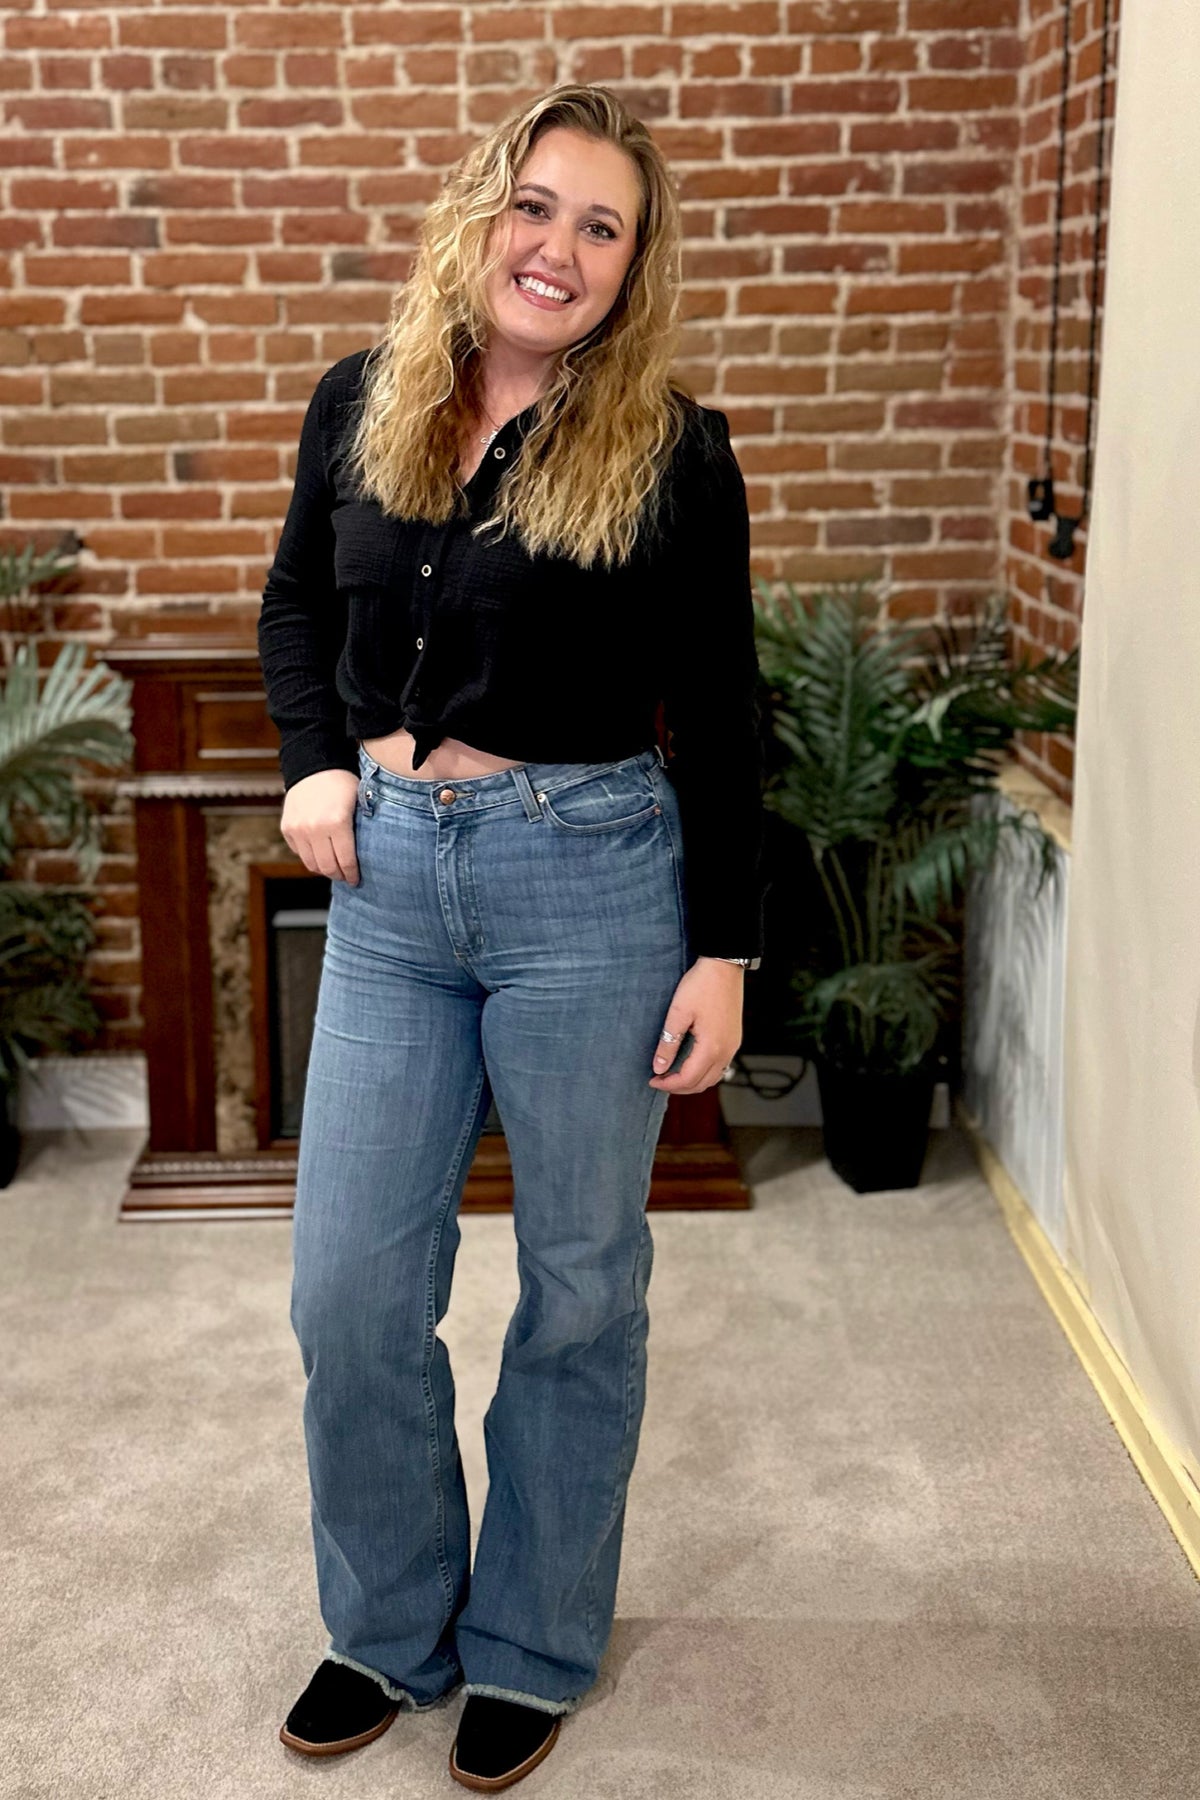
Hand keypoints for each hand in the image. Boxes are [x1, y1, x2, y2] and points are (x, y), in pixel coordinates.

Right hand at [280, 768, 360, 883]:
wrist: (314, 766)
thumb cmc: (342, 784)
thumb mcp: (359, 803)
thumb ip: (359, 830)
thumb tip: (365, 856)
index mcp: (337, 822)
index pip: (346, 861)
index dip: (352, 874)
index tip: (356, 880)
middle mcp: (315, 828)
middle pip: (327, 867)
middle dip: (338, 875)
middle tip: (345, 876)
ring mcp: (298, 829)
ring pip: (311, 863)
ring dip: (323, 869)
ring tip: (333, 867)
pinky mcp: (287, 828)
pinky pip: (299, 852)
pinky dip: (310, 856)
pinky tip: (320, 852)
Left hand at [647, 957, 743, 1094]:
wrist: (725, 966)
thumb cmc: (701, 985)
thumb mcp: (678, 1013)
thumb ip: (668, 1043)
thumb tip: (658, 1067)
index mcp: (711, 1047)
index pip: (688, 1079)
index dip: (667, 1084)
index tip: (652, 1080)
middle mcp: (726, 1051)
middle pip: (702, 1084)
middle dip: (679, 1087)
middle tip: (659, 1080)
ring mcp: (733, 1046)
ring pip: (713, 1077)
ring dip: (693, 1081)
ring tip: (672, 1074)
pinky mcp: (734, 1038)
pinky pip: (720, 1066)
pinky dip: (704, 1071)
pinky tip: (690, 1063)